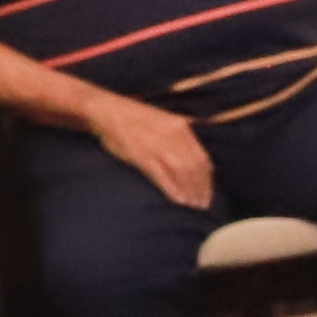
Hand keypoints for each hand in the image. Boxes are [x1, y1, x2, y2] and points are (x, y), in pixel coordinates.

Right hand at [86, 97, 217, 210]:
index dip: (207, 178)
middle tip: (203, 204)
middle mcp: (173, 135)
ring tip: (193, 205)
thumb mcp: (164, 121)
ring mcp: (157, 145)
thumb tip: (195, 157)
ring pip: (182, 172)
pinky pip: (162, 175)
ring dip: (190, 191)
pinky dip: (173, 189)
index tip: (209, 192)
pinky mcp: (142, 155)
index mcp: (180, 127)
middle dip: (201, 188)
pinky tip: (179, 200)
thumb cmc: (135, 119)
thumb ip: (180, 137)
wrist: (107, 110)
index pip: (202, 158)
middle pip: (195, 167)